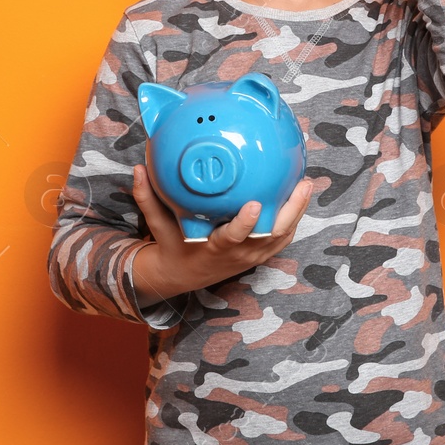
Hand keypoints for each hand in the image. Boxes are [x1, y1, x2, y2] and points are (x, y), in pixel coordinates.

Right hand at [129, 164, 313, 307]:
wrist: (181, 276)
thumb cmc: (171, 246)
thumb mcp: (157, 225)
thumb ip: (147, 198)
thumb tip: (138, 169)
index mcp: (214, 248)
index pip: (232, 238)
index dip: (245, 224)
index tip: (253, 204)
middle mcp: (237, 255)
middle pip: (270, 235)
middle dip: (289, 212)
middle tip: (302, 185)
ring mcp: (251, 257)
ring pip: (282, 237)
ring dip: (297, 212)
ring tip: (306, 184)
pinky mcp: (259, 256)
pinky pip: (281, 238)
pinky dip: (293, 219)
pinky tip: (299, 195)